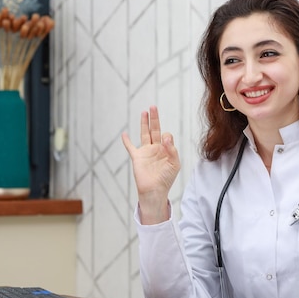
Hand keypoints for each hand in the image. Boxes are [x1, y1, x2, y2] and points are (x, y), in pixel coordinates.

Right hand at [121, 106, 180, 223]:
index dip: (167, 137)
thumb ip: (172, 150)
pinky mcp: (137, 157)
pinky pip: (130, 147)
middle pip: (155, 130)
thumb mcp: (174, 164)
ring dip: (144, 123)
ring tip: (145, 112)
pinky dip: (126, 141)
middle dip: (154, 118)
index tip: (166, 141)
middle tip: (153, 106)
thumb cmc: (166, 179)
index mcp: (166, 150)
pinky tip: (124, 134)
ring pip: (144, 134)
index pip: (166, 136)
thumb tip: (166, 136)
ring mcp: (146, 152)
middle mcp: (156, 149)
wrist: (155, 190)